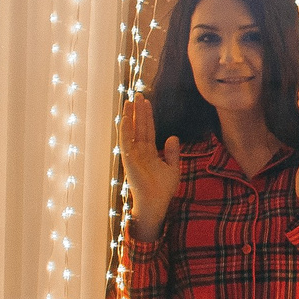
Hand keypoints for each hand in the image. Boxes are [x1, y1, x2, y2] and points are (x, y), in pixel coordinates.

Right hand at [119, 96, 182, 238]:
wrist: (157, 203)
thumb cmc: (163, 189)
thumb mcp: (173, 168)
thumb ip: (172, 152)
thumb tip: (173, 137)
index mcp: (149, 152)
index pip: (148, 130)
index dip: (147, 116)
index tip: (146, 102)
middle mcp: (139, 151)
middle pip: (139, 127)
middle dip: (138, 111)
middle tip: (136, 94)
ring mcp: (133, 155)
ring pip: (131, 131)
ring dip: (130, 117)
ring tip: (129, 101)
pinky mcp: (128, 161)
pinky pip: (126, 143)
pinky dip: (125, 131)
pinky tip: (125, 119)